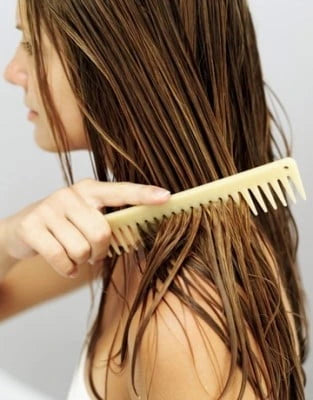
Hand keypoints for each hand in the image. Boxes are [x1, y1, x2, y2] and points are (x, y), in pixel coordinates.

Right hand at [1, 179, 170, 277]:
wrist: (22, 230)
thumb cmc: (65, 226)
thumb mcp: (86, 216)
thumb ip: (109, 220)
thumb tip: (138, 230)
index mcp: (89, 189)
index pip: (120, 191)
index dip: (143, 194)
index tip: (167, 197)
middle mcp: (70, 194)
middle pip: (102, 232)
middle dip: (100, 251)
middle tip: (93, 253)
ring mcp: (49, 208)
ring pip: (81, 249)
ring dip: (81, 260)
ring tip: (74, 254)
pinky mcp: (31, 225)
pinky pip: (60, 257)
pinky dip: (67, 268)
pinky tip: (65, 264)